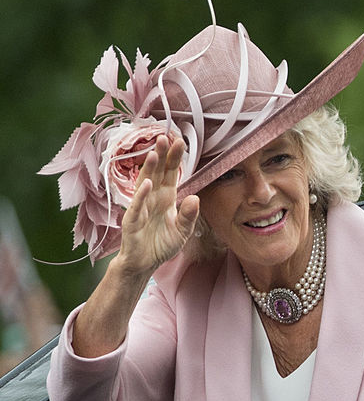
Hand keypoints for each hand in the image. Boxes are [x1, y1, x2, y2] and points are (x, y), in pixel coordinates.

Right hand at [117, 135, 199, 275]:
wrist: (144, 263)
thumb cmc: (161, 244)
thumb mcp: (182, 231)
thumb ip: (189, 215)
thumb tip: (195, 197)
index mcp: (166, 197)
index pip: (171, 173)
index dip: (174, 158)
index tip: (180, 142)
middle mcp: (152, 198)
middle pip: (157, 172)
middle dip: (162, 155)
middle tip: (165, 137)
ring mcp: (141, 207)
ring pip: (144, 183)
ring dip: (149, 168)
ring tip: (154, 152)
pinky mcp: (132, 221)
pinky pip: (137, 206)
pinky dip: (141, 195)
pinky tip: (146, 183)